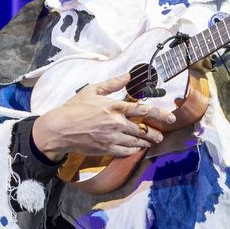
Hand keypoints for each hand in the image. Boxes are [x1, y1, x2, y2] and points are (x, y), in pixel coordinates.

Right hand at [31, 73, 178, 161]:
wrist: (59, 129)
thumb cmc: (74, 108)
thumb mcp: (91, 90)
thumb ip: (112, 83)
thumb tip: (127, 76)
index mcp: (113, 107)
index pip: (142, 110)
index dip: (159, 114)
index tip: (170, 117)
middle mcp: (116, 123)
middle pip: (143, 129)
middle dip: (155, 133)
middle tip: (161, 134)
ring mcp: (112, 137)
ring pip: (136, 141)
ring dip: (146, 142)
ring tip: (152, 142)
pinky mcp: (106, 148)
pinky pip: (126, 151)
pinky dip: (133, 150)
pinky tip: (136, 148)